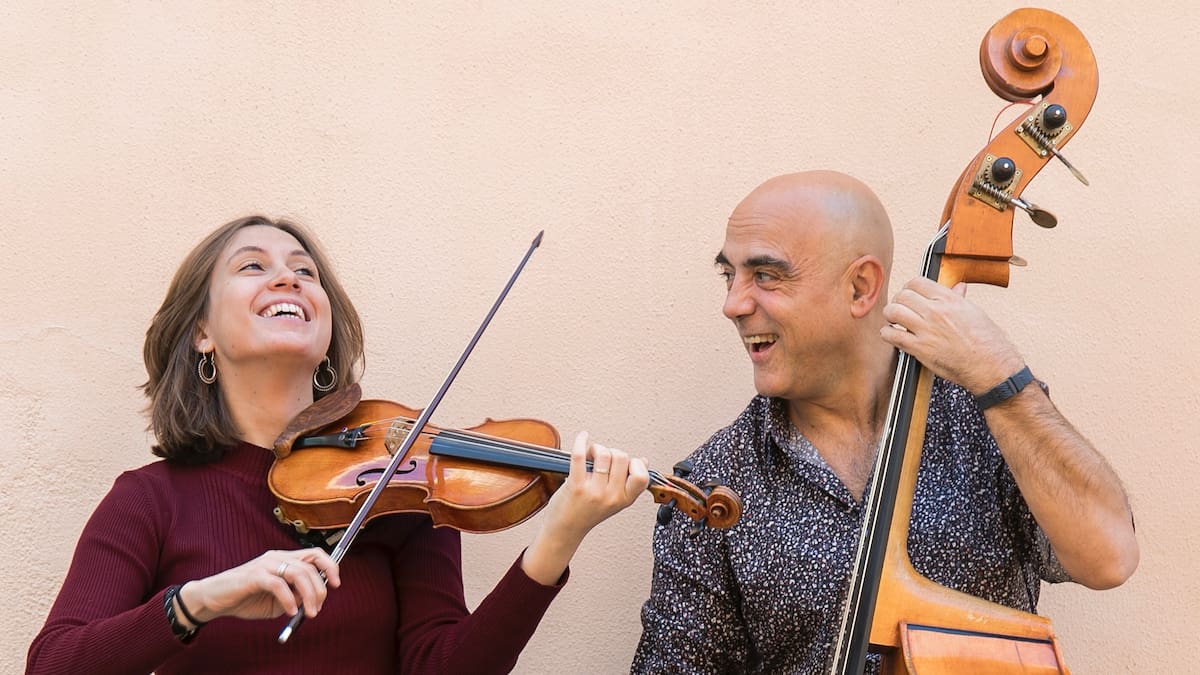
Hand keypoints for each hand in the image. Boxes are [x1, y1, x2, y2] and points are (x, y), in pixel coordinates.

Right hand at [178, 548, 340, 624]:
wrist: (215, 599)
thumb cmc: (247, 599)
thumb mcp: (278, 601)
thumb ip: (296, 597)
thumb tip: (314, 600)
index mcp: (285, 559)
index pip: (315, 554)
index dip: (330, 566)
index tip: (336, 584)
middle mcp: (277, 557)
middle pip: (310, 565)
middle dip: (320, 588)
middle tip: (318, 609)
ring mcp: (265, 564)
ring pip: (298, 573)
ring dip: (309, 595)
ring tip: (309, 614)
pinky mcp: (254, 575)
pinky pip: (278, 585)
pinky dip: (288, 599)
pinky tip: (290, 612)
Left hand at [541, 431, 650, 539]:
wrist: (565, 529)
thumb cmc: (588, 513)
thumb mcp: (616, 501)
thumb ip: (629, 483)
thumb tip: (643, 462)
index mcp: (624, 499)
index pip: (641, 476)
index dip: (635, 464)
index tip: (626, 462)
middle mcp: (611, 496)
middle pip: (621, 457)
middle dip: (612, 451)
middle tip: (602, 458)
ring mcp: (594, 491)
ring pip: (603, 453)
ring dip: (596, 448)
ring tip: (590, 455)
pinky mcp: (575, 486)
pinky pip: (580, 456)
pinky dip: (580, 441)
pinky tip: (582, 437)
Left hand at [879, 277, 1023, 393]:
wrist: (992, 366)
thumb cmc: (988, 342)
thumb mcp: (975, 313)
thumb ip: (959, 299)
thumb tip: (958, 287)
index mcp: (950, 300)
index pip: (917, 282)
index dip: (908, 287)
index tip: (908, 294)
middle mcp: (937, 311)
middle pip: (902, 295)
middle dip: (898, 301)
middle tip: (900, 308)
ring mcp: (927, 329)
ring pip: (893, 311)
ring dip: (890, 316)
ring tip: (894, 321)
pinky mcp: (920, 348)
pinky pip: (892, 335)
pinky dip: (887, 334)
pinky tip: (892, 335)